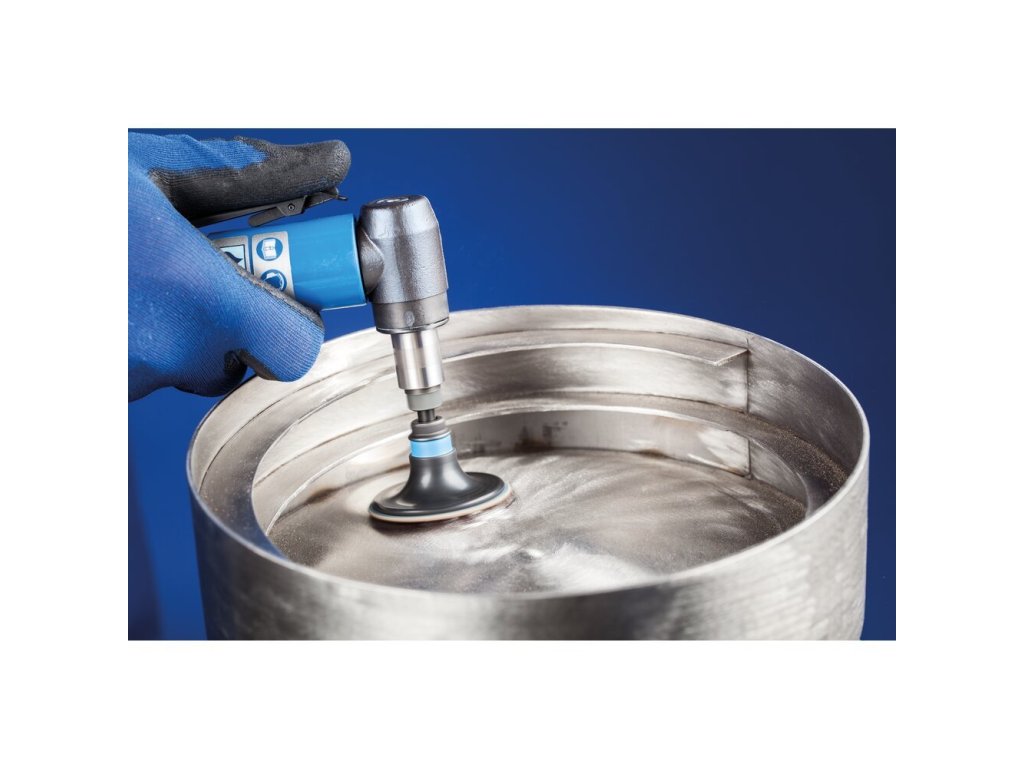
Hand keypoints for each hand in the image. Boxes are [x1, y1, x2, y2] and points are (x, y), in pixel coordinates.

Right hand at [128, 133, 350, 399]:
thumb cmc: (68, 197)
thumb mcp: (159, 169)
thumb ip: (252, 175)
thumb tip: (330, 165)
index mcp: (196, 291)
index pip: (295, 350)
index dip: (299, 324)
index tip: (286, 293)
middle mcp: (166, 349)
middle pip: (248, 362)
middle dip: (241, 323)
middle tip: (208, 279)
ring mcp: (131, 377)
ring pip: (196, 368)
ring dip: (191, 332)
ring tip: (152, 280)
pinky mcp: (106, 389)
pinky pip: (151, 373)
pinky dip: (147, 340)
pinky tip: (125, 298)